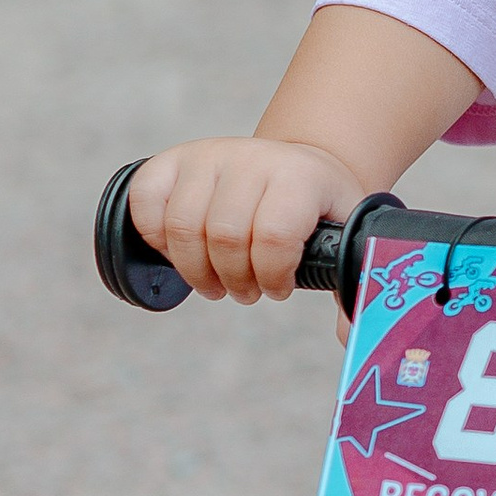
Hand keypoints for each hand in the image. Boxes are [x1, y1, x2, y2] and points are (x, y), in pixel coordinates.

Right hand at [126, 138, 358, 304]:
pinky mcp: (173, 160)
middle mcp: (251, 158)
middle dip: (234, 280)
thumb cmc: (321, 211)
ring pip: (182, 226)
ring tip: (216, 281)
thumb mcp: (347, 238)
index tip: (279, 289)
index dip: (272, 276)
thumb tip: (351, 339)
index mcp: (299, 177)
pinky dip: (156, 239)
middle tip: (246, 291)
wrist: (298, 165)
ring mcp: (208, 156)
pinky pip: (145, 202)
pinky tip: (182, 252)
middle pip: (224, 236)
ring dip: (196, 270)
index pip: (275, 235)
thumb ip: (351, 286)